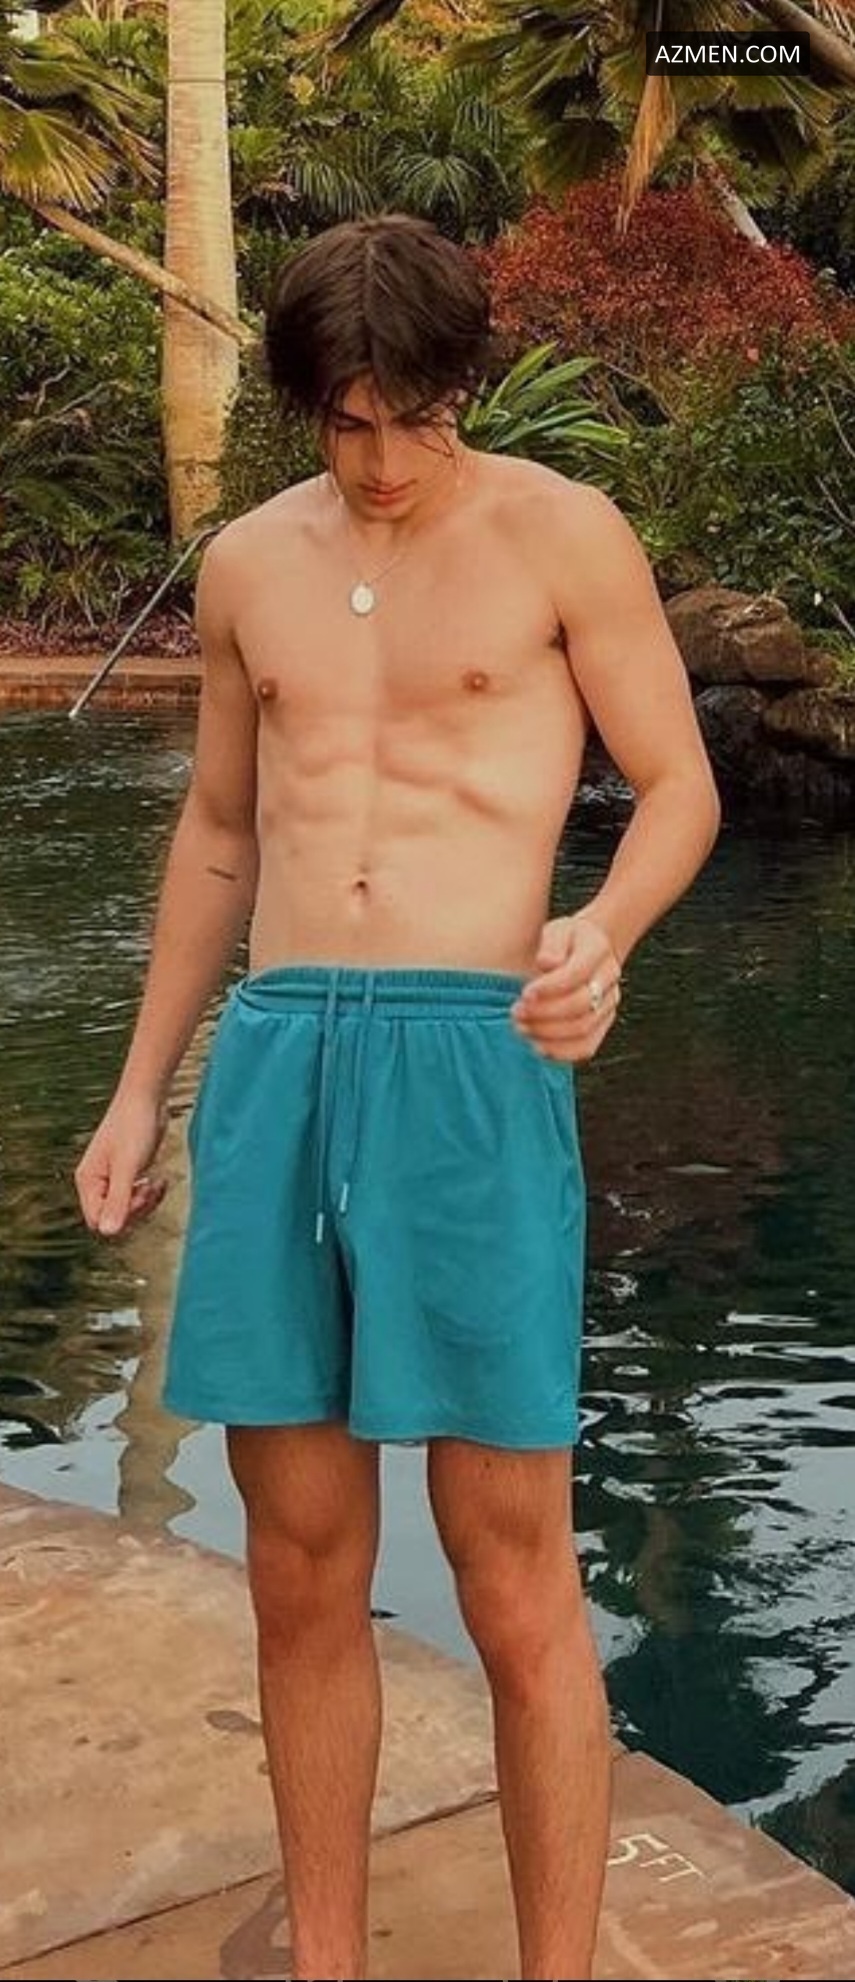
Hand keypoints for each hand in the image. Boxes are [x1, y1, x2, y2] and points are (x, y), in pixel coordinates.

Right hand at [74, 1092, 168, 1237]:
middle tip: (150, 1187)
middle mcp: (96, 1182)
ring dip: (145, 1202)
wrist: (147, 1099)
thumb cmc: (134, 1127)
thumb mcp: (128, 1166)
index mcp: (88, 1181)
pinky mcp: (127, 1173)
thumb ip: (118, 1200)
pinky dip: (150, 1193)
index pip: (98, 1221)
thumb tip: (108, 1233)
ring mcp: (112, 1178)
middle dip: (136, 1209)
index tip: (138, 1194)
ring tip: (157, 1183)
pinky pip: (136, 1197)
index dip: (121, 1217)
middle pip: (113, 1218)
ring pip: (127, 1210)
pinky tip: (159, 1179)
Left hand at [512, 913, 621, 1063]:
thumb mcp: (555, 931)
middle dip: (544, 1013)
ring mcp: (609, 1003)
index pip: (577, 973)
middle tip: (516, 1012)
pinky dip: (561, 1052)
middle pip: (581, 1004)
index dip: (549, 988)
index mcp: (598, 948)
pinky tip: (538, 1046)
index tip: (524, 994)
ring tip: (522, 1028)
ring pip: (583, 1028)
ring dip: (548, 1033)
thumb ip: (551, 944)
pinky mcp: (602, 1024)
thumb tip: (546, 962)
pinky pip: (587, 1047)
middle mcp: (609, 977)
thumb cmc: (563, 941)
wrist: (583, 950)